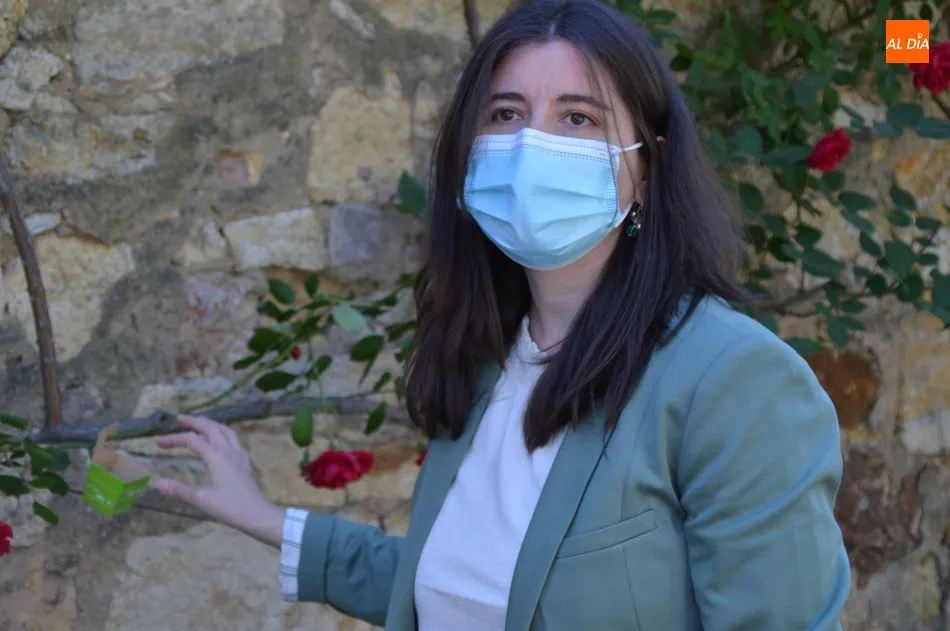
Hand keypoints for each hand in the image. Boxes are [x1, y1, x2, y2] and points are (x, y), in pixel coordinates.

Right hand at [155, 415, 284, 546]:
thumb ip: (179, 489)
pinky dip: (222, 433)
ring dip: (210, 424)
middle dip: (194, 421)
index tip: (158, 442)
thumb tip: (157, 482)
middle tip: (178, 419)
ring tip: (198, 424)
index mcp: (216, 456)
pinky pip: (233, 439)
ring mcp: (239, 454)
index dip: (174, 439)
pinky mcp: (245, 461)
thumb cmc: (229, 507)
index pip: (192, 440)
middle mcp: (229, 450)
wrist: (257, 514)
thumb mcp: (201, 499)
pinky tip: (219, 441)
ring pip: (224, 430)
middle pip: (211, 427)